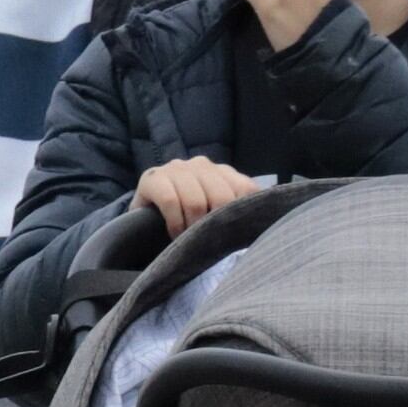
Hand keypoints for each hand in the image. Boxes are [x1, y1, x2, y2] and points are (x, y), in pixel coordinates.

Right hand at [133, 158, 259, 234]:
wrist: (144, 218)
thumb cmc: (187, 218)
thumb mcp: (215, 211)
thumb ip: (235, 210)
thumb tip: (263, 224)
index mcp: (222, 171)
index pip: (245, 188)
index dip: (241, 213)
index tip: (234, 234)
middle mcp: (201, 164)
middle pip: (221, 195)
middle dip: (216, 224)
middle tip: (209, 241)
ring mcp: (176, 168)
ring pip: (195, 200)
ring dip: (193, 228)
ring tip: (190, 240)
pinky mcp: (152, 178)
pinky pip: (170, 201)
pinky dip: (175, 224)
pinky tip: (175, 234)